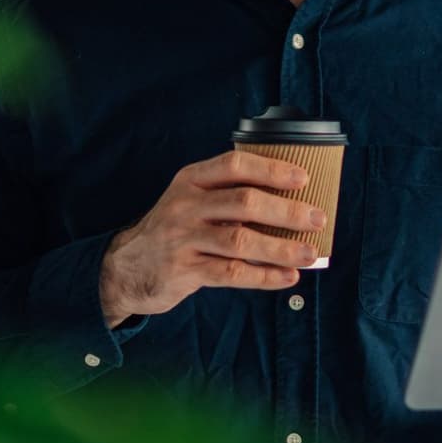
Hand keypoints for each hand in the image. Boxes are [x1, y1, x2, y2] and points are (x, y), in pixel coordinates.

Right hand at [98, 150, 325, 326]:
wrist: (124, 268)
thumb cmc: (172, 230)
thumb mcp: (190, 199)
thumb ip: (227, 194)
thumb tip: (290, 201)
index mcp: (191, 180)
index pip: (235, 165)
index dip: (271, 170)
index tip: (302, 178)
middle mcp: (186, 205)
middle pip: (244, 203)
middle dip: (286, 211)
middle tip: (317, 219)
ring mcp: (183, 239)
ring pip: (241, 241)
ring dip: (281, 248)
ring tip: (309, 253)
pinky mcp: (185, 271)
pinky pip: (232, 273)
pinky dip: (264, 276)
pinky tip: (287, 277)